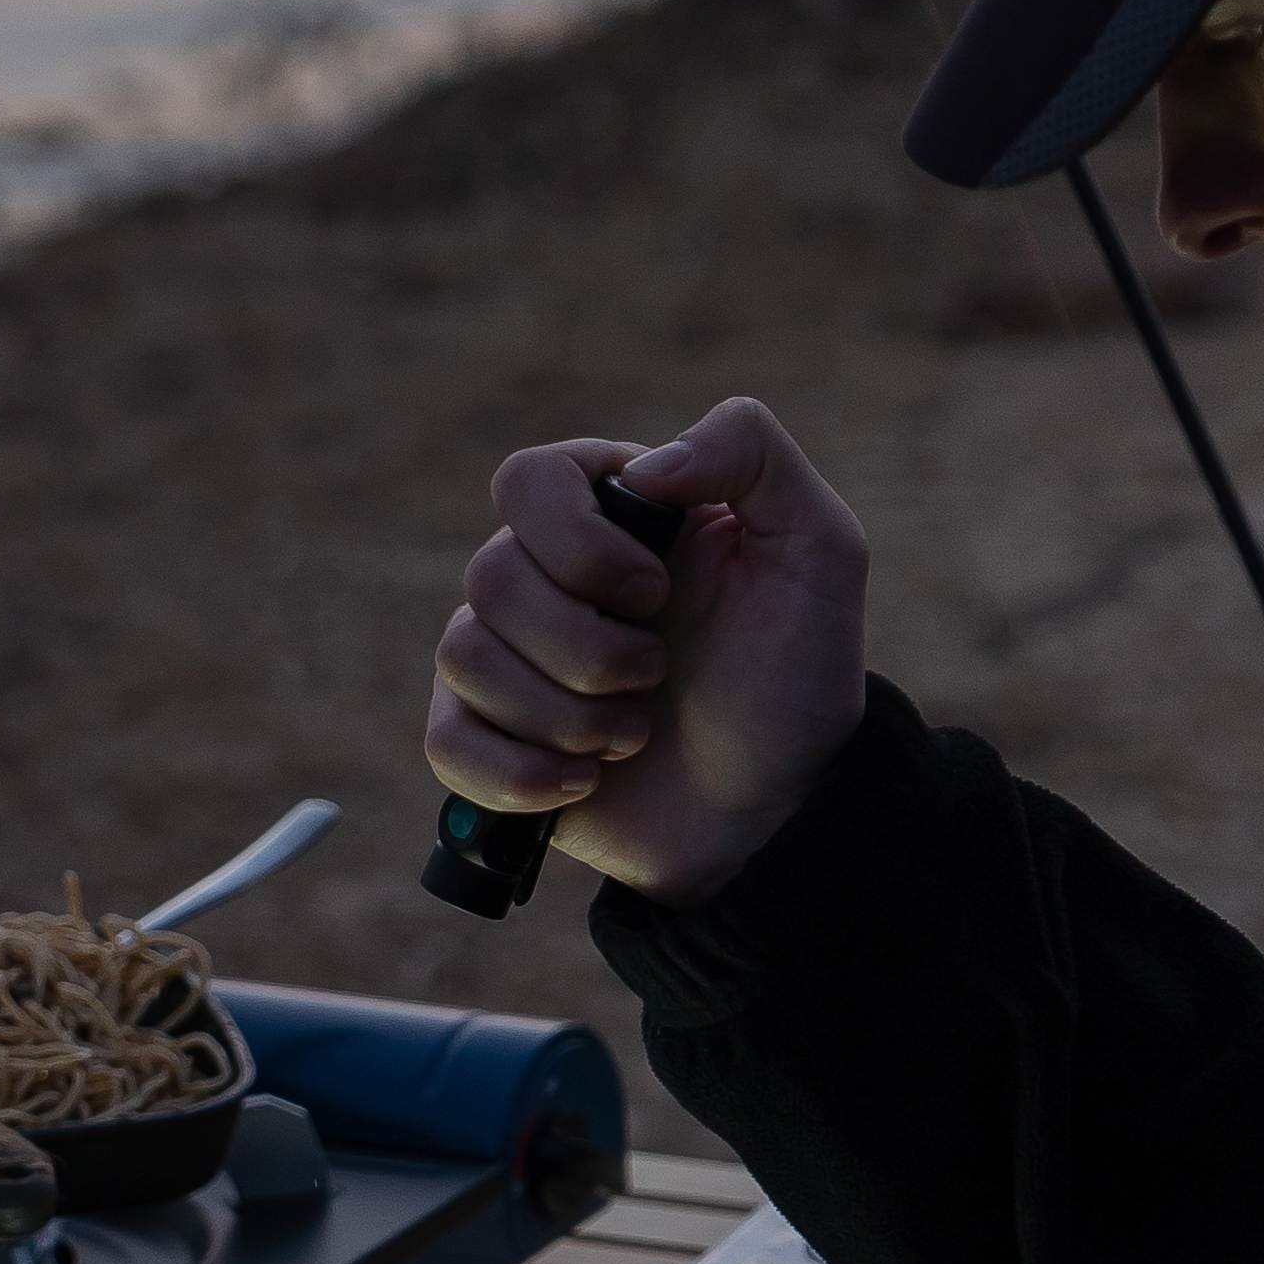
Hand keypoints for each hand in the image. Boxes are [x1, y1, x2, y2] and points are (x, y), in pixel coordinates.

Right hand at [423, 395, 871, 902]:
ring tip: (634, 736)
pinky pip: (445, 743)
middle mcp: (547, 579)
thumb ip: (750, 451)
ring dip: (568, 715)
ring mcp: (510, 661)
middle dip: (586, 648)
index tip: (655, 594)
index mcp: (612, 517)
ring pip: (464, 657)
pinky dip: (518, 772)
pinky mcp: (489, 744)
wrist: (778, 812)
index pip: (527, 480)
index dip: (578, 545)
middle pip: (490, 575)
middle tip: (657, 677)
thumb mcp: (818, 547)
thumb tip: (641, 468)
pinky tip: (583, 783)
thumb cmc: (797, 678)